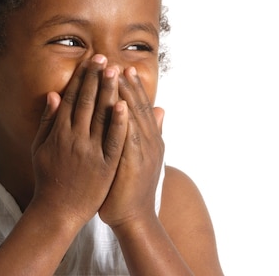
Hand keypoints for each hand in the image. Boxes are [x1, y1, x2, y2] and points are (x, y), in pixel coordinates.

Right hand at [30, 55, 127, 225]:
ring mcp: (90, 151)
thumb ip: (47, 121)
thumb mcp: (40, 147)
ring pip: (101, 116)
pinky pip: (114, 141)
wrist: (57, 210)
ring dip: (109, 92)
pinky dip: (119, 122)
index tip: (90, 60)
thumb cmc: (47, 178)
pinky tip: (124, 105)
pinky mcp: (105, 165)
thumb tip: (53, 94)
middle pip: (87, 102)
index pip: (72, 98)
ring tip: (116, 71)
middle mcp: (74, 138)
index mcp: (59, 132)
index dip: (81, 78)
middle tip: (104, 57)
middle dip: (96, 78)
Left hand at [99, 66, 164, 227]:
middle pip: (136, 106)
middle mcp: (147, 141)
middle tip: (117, 62)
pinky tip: (120, 104)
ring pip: (133, 116)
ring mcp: (141, 151)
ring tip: (117, 74)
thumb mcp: (144, 156)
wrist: (134, 217)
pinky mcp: (132, 163)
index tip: (122, 67)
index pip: (138, 106)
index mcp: (148, 139)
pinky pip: (128, 136)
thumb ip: (149, 132)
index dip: (132, 86)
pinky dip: (125, 120)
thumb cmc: (133, 187)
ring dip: (126, 94)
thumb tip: (161, 109)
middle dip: (126, 83)